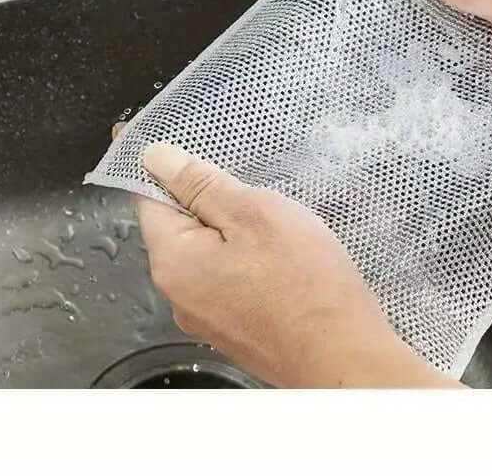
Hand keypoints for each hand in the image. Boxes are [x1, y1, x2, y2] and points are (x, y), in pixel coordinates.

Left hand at [119, 131, 459, 387]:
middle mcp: (179, 294)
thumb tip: (154, 159)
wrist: (343, 358)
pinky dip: (244, 254)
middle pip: (179, 225)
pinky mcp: (235, 326)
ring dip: (230, 227)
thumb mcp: (255, 214)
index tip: (148, 133)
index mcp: (174, 261)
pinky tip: (279, 250)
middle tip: (242, 173)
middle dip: (204, 196)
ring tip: (271, 214)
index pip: (148, 197)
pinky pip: (227, 275)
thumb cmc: (304, 283)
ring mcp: (207, 315)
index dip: (154, 162)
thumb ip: (202, 185)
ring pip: (207, 251)